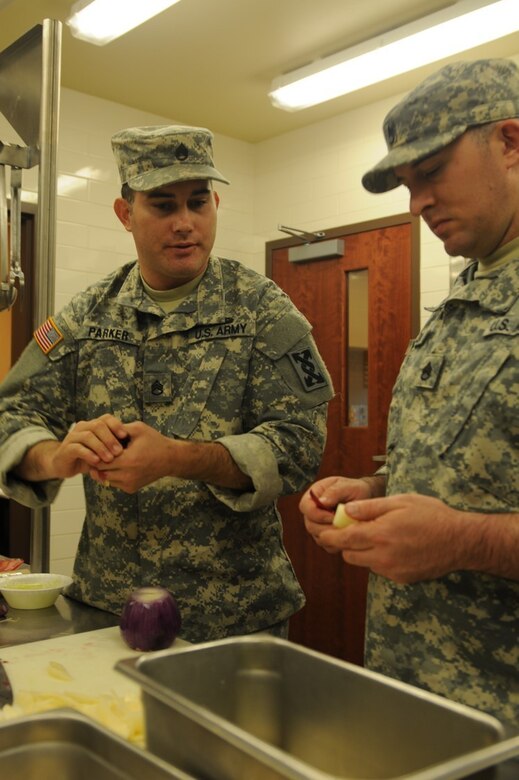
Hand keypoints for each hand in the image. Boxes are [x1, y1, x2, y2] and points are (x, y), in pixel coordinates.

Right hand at [17, 414, 129, 481]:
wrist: (64, 464)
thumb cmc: (87, 456)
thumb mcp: (102, 450)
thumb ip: (113, 446)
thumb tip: (132, 447)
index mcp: (92, 425)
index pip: (106, 418)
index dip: (116, 425)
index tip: (125, 436)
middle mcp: (82, 427)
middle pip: (98, 425)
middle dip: (110, 438)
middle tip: (119, 452)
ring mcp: (73, 437)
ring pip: (88, 436)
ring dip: (101, 447)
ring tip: (110, 459)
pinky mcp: (66, 449)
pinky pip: (78, 448)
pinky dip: (89, 454)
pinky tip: (97, 461)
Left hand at [89, 421, 171, 492]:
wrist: (170, 459)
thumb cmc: (154, 441)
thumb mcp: (138, 429)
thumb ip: (118, 429)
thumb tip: (100, 430)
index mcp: (128, 460)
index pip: (99, 461)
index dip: (95, 453)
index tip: (95, 446)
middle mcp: (128, 475)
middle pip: (100, 472)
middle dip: (97, 463)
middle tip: (96, 453)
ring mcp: (129, 484)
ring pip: (105, 479)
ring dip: (103, 470)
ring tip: (106, 459)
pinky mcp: (131, 488)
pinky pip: (114, 483)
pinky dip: (112, 476)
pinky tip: (117, 466)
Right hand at [299, 476, 372, 552]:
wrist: (365, 499)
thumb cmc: (355, 490)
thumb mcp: (347, 486)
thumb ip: (334, 491)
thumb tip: (321, 502)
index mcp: (313, 495)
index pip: (305, 507)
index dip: (317, 514)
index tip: (333, 515)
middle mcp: (313, 511)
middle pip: (310, 525)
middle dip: (327, 527)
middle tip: (343, 524)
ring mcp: (318, 526)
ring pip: (319, 537)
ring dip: (334, 535)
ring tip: (348, 528)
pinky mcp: (327, 538)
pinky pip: (328, 546)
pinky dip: (339, 543)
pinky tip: (349, 534)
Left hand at [316, 492, 465, 582]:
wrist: (460, 541)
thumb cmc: (431, 515)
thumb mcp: (400, 501)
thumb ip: (370, 507)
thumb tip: (345, 510)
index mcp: (380, 534)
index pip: (342, 540)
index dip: (329, 536)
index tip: (322, 532)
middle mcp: (383, 556)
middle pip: (349, 555)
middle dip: (346, 543)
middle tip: (352, 529)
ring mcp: (392, 570)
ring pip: (364, 563)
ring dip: (363, 551)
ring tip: (379, 535)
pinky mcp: (401, 579)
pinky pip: (380, 569)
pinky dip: (379, 559)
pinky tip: (395, 547)